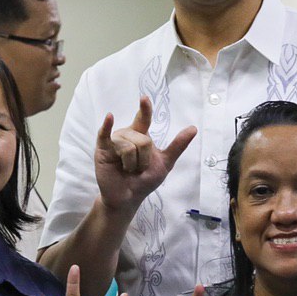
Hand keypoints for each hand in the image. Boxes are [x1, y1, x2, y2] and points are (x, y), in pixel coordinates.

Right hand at [95, 96, 196, 212]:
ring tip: (127, 169)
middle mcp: (127, 134)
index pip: (144, 118)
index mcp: (141, 135)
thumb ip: (178, 145)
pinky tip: (109, 118)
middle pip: (143, 140)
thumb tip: (194, 128)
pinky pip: (105, 135)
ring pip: (129, 147)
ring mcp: (114, 140)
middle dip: (144, 160)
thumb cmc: (144, 180)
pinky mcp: (102, 149)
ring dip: (132, 164)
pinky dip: (107, 126)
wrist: (129, 197)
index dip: (144, 109)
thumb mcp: (165, 162)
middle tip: (138, 169)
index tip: (144, 98)